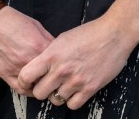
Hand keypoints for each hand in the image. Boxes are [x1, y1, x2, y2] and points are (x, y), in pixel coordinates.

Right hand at [0, 7, 54, 93]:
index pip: (57, 61)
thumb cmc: (11, 19)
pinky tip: (31, 84)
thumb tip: (55, 49)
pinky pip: (21, 89)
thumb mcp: (34, 24)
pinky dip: (28, 89)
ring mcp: (17, 68)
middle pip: (48, 75)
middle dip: (52, 75)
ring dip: (41, 84)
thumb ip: (46, 38)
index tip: (60, 63)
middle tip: (53, 74)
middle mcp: (30, 59)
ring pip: (36, 85)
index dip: (60, 62)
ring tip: (43, 80)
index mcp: (39, 45)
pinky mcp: (5, 74)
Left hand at [16, 18, 134, 109]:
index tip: (28, 81)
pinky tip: (75, 90)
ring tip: (64, 84)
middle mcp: (61, 70)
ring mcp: (75, 81)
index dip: (24, 81)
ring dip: (58, 94)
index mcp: (52, 54)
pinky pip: (72, 105)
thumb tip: (40, 67)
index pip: (26, 76)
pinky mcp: (89, 89)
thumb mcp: (63, 38)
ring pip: (55, 100)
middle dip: (41, 90)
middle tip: (48, 84)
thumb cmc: (89, 33)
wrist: (113, 34)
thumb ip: (50, 54)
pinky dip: (72, 100)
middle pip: (39, 93)